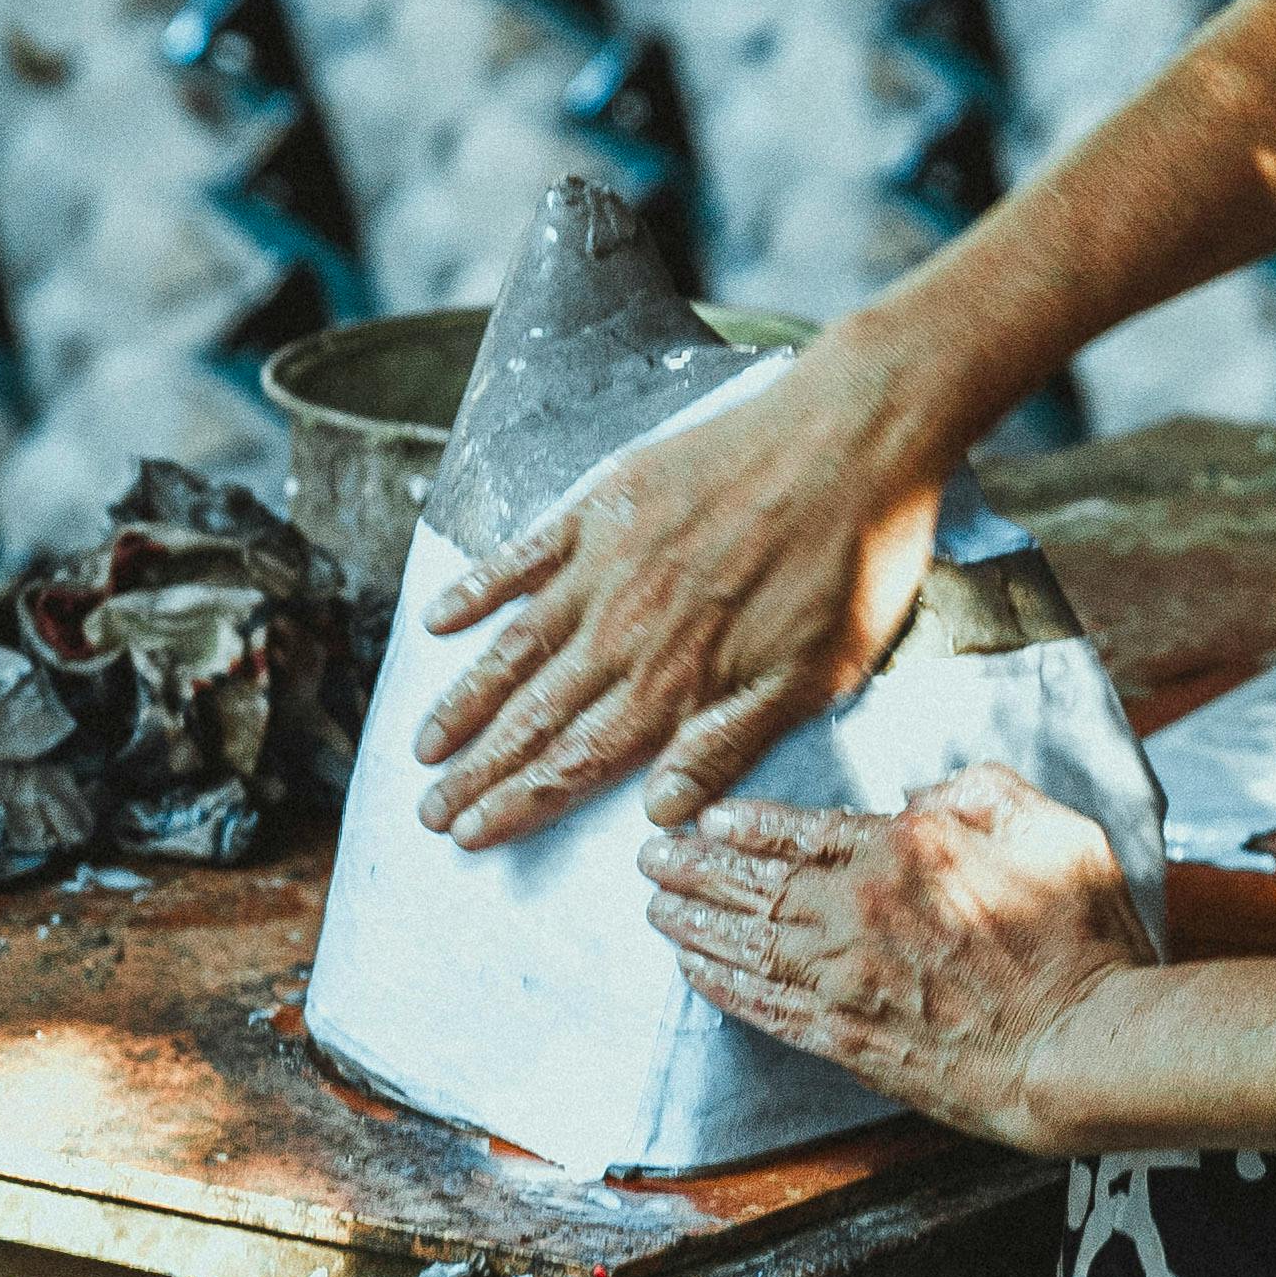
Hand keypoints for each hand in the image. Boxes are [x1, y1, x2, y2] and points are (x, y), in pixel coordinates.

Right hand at [407, 345, 943, 845]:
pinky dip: (477, 587)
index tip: (468, 835)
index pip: (576, 760)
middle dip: (476, 770)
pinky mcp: (603, 504)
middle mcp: (625, 631)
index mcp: (677, 682)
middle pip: (533, 717)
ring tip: (423, 743)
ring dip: (465, 700)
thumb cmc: (852, 563)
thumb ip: (730, 741)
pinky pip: (522, 555)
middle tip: (425, 812)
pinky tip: (438, 618)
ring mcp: (607, 564)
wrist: (852, 440)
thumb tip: (659, 809)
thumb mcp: (816, 675)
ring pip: (515, 646)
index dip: (518, 802)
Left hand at [641, 769, 1140, 1136]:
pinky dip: (722, 988)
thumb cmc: (1083, 941)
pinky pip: (765, 1007)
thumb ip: (985, 792)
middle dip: (695, 869)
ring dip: (692, 925)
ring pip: (746, 944)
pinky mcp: (847, 1040)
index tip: (708, 816)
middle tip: (652, 859)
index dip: (746, 824)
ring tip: (655, 909)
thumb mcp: (1055, 831)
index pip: (801, 831)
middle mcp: (860, 911)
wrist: (1081, 1048)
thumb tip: (922, 793)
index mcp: (907, 851)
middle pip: (755, 885)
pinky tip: (693, 973)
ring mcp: (847, 980)